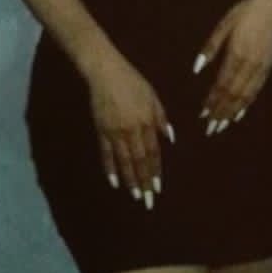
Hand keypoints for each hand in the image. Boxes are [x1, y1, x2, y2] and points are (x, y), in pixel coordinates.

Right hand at [85, 52, 174, 208]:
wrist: (106, 72)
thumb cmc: (132, 81)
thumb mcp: (153, 96)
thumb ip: (161, 118)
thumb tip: (170, 138)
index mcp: (146, 122)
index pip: (153, 152)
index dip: (155, 171)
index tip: (158, 188)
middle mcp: (132, 130)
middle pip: (139, 161)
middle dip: (144, 182)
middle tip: (147, 200)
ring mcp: (115, 131)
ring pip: (124, 160)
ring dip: (130, 180)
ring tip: (135, 196)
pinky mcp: (101, 130)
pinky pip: (106, 153)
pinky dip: (110, 168)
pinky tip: (114, 182)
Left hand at [194, 0, 271, 133]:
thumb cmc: (243, 12)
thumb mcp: (223, 26)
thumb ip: (210, 48)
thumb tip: (196, 70)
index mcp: (236, 55)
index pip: (221, 85)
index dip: (212, 102)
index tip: (202, 115)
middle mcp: (249, 65)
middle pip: (233, 95)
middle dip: (221, 113)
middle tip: (210, 129)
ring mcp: (261, 67)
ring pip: (246, 96)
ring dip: (233, 112)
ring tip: (223, 126)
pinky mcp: (269, 67)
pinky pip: (257, 91)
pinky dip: (247, 104)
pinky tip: (240, 112)